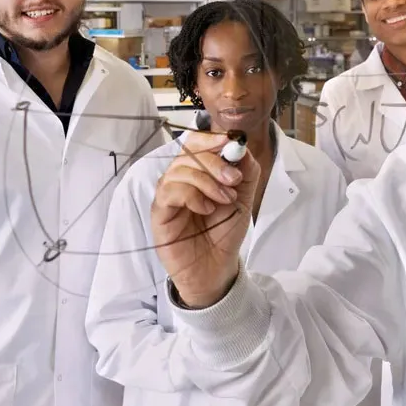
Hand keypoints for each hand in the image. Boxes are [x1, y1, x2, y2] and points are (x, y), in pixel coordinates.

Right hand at [152, 131, 259, 307]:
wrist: (217, 267)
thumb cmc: (224, 231)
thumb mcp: (243, 197)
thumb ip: (246, 171)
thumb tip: (240, 147)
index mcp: (198, 171)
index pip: (195, 142)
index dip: (211, 138)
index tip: (230, 142)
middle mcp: (179, 179)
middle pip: (188, 153)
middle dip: (215, 162)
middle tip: (234, 179)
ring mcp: (167, 195)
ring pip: (179, 170)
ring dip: (207, 181)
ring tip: (225, 200)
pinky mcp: (160, 213)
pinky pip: (169, 192)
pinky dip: (192, 196)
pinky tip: (206, 209)